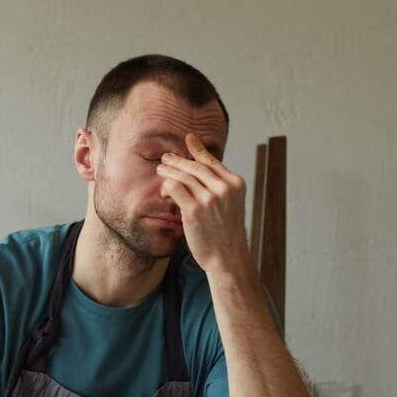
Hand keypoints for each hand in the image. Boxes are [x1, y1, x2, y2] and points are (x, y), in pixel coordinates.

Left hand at [157, 134, 249, 274]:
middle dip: (178, 160)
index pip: (212, 161)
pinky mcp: (194, 210)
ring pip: (183, 176)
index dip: (198, 149)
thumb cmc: (225, 232)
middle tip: (166, 157)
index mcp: (235, 183)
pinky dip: (167, 186)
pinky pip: (175, 189)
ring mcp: (209, 199)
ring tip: (161, 169)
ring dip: (169, 171)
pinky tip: (163, 188)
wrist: (227, 257)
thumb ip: (219, 186)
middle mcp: (224, 188)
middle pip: (195, 166)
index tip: (188, 139)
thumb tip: (202, 168)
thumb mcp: (230, 204)